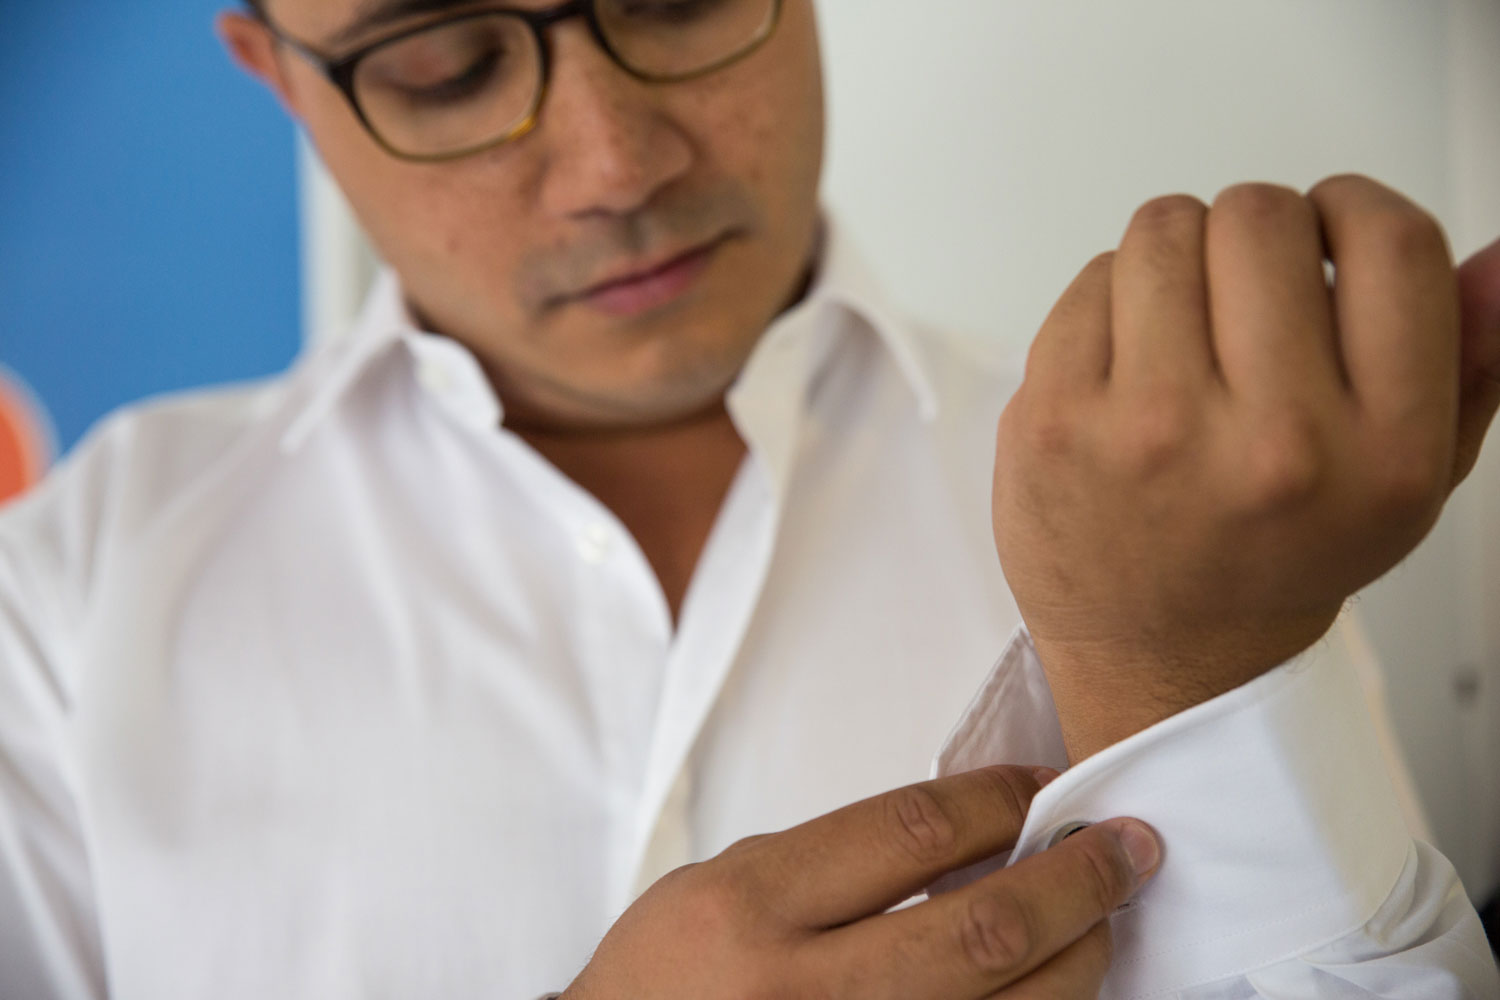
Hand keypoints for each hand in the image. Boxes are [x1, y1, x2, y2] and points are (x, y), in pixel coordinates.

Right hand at [561, 766, 1159, 999]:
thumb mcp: (724, 885)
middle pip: (984, 930)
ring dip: (1080, 957)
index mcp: (754, 908)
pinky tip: (1060, 983)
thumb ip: (837, 862)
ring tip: (1107, 915)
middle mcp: (804, 992)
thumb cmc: (666, 983)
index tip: (1044, 786)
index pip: (911, 833)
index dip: (1000, 800)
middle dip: (1077, 880)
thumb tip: (968, 835)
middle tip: (1129, 846)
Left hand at [992, 175, 1499, 760]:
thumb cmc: (1277, 561)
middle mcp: (1272, 443)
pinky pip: (1089, 281)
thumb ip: (1470, 362)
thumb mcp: (1409, 482)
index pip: (1393, 242)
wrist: (1162, 661)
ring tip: (1184, 331)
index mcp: (1382, 452)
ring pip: (1164, 229)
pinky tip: (1126, 369)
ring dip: (1178, 259)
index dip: (1356, 211)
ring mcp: (1149, 430)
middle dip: (1256, 238)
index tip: (1331, 234)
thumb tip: (1497, 259)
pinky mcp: (1053, 421)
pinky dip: (1109, 305)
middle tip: (1244, 299)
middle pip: (1262, 216)